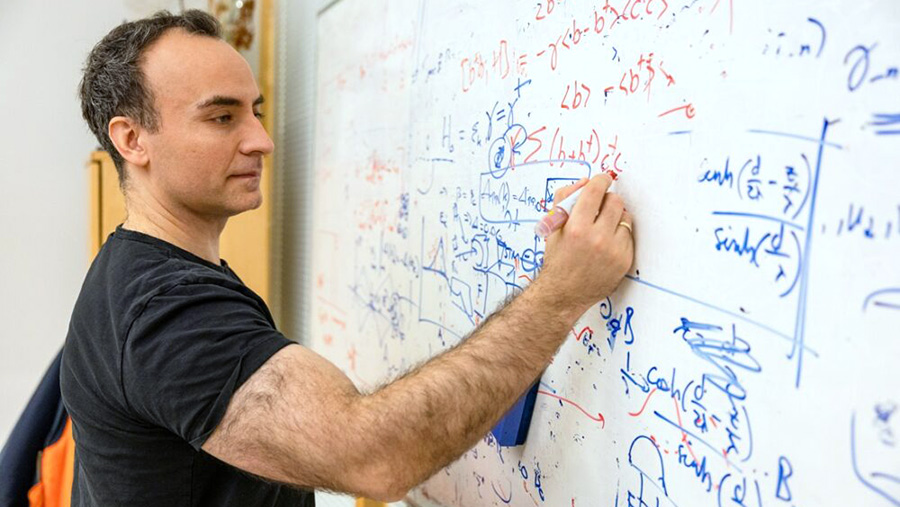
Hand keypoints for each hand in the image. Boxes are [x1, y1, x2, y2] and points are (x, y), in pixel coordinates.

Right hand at [537, 173, 633, 318]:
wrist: (563, 293)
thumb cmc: (557, 259)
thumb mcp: (553, 226)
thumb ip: (565, 198)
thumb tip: (585, 182)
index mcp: (576, 227)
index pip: (595, 190)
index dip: (600, 181)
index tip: (602, 180)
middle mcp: (597, 239)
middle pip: (615, 201)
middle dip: (607, 200)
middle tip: (600, 208)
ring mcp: (614, 251)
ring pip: (625, 217)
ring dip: (615, 218)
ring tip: (602, 229)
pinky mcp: (624, 261)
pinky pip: (629, 236)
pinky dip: (619, 236)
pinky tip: (607, 245)